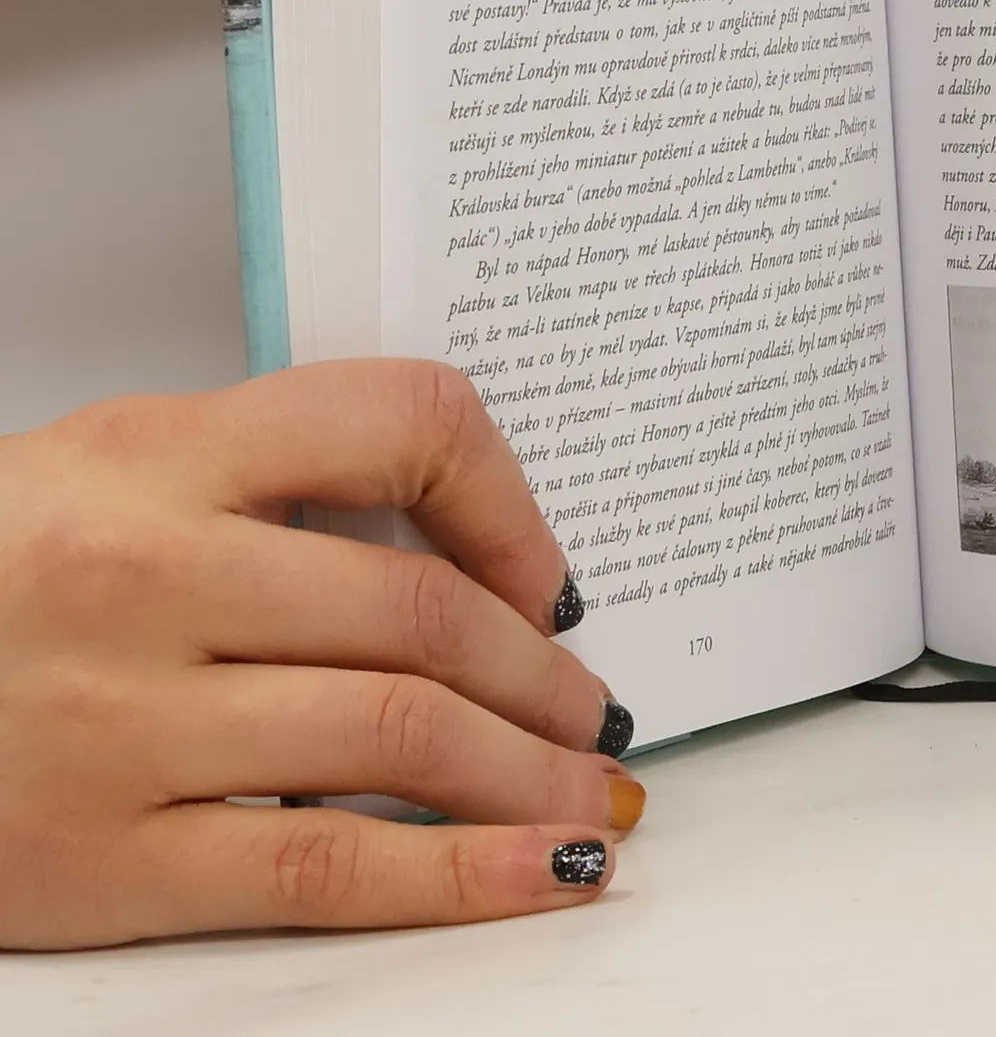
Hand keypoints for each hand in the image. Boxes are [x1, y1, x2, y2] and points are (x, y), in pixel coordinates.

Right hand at [0, 362, 644, 949]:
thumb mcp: (117, 466)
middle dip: (541, 673)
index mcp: (158, 452)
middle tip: (590, 709)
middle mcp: (145, 575)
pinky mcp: (101, 862)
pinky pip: (323, 865)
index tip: (553, 577)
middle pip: (419, 611)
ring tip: (589, 793)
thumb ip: (278, 480)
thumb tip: (469, 554)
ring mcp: (122, 724)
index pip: (404, 423)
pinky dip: (458, 876)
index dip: (513, 502)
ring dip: (529, 772)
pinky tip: (539, 874)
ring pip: (398, 734)